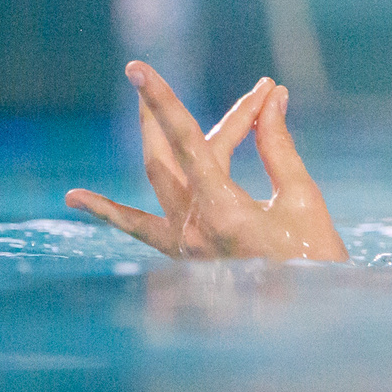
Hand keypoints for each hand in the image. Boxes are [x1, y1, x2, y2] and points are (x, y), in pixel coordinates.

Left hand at [66, 65, 347, 261]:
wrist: (305, 324)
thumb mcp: (303, 199)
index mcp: (224, 211)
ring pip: (159, 179)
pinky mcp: (182, 256)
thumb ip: (278, 147)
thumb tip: (270, 101)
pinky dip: (109, 211)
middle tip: (142, 71)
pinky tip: (76, 197)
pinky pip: (139, 228)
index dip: (164, 100)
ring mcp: (182, 245)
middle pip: (172, 154)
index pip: (188, 141)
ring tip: (140, 104)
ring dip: (154, 139)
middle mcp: (192, 227)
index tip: (139, 68)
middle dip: (163, 111)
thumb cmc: (314, 261)